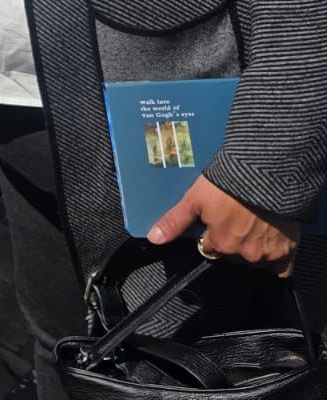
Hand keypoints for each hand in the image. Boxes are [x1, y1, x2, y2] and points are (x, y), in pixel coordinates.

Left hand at [149, 173, 300, 275]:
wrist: (267, 174)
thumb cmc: (228, 184)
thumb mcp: (195, 199)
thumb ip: (175, 221)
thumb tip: (154, 239)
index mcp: (220, 244)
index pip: (211, 247)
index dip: (212, 233)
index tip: (217, 220)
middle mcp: (244, 254)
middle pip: (233, 254)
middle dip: (232, 241)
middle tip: (236, 219)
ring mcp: (267, 254)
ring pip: (255, 260)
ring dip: (252, 248)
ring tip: (253, 224)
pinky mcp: (288, 251)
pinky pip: (282, 269)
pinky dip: (276, 261)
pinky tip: (270, 245)